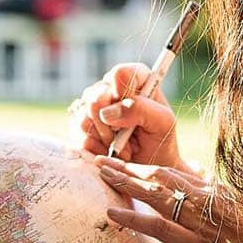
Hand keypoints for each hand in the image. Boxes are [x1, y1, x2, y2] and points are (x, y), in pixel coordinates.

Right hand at [68, 63, 186, 170]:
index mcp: (136, 81)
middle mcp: (111, 89)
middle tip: (126, 134)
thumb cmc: (160, 141)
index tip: (124, 102)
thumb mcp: (163, 123)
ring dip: (106, 137)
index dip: (121, 87)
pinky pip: (80, 135)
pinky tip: (110, 151)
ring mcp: (93, 108)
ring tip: (123, 147)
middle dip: (111, 122)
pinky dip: (97, 148)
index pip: (121, 73)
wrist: (148, 168)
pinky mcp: (82, 127)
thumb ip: (141, 109)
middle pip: (96, 95)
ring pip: (85, 116)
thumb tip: (108, 112)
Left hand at [95, 155, 242, 242]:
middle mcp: (204, 200)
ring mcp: (199, 222)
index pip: (172, 173)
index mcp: (213, 192)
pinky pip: (158, 228)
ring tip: (100, 174)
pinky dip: (132, 219)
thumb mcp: (237, 212)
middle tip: (100, 159)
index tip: (124, 161)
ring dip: (125, 182)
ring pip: (155, 195)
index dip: (145, 166)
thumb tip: (204, 184)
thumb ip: (218, 198)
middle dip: (128, 167)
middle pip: (159, 176)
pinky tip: (110, 213)